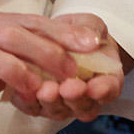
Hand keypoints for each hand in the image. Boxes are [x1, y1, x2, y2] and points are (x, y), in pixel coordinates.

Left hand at [4, 13, 126, 122]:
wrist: (55, 38)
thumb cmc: (78, 33)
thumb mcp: (88, 24)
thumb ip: (91, 31)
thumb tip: (91, 40)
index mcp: (105, 77)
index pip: (110, 88)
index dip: (103, 90)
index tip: (94, 87)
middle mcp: (86, 96)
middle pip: (84, 106)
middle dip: (75, 99)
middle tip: (67, 88)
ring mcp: (63, 103)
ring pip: (59, 110)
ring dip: (52, 102)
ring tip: (45, 90)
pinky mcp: (39, 103)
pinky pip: (34, 107)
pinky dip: (29, 102)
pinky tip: (23, 91)